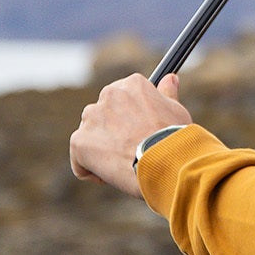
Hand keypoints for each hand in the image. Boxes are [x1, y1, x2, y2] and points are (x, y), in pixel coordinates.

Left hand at [69, 72, 191, 196]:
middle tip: (131, 150)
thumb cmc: (175, 139)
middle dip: (113, 133)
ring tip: (123, 164)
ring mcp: (91, 117)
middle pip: (103, 115)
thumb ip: (166, 94)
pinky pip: (79, 159)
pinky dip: (91, 170)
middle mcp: (109, 94)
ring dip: (101, 150)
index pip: (122, 99)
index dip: (130, 119)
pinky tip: (112, 176)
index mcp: (132, 85)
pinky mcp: (79, 141)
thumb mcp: (175, 111)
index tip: (140, 134)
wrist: (165, 162)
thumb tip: (170, 79)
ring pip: (89, 135)